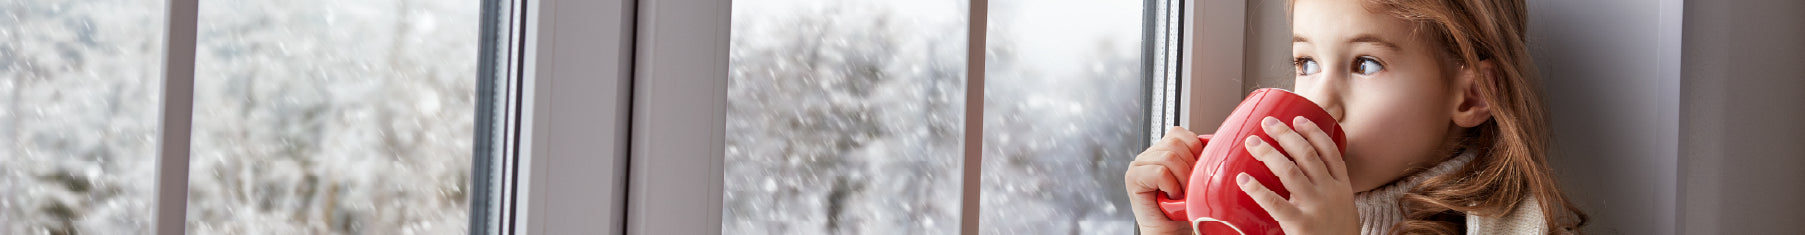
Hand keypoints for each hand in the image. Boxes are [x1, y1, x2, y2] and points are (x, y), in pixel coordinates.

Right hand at [1126, 126, 1204, 234]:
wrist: (1172, 230)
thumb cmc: (1184, 207)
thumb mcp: (1196, 175)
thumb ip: (1198, 155)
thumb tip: (1212, 141)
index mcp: (1163, 150)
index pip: (1180, 133)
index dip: (1194, 149)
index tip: (1197, 169)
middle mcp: (1149, 155)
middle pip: (1175, 143)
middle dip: (1189, 167)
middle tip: (1189, 186)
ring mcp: (1138, 165)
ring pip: (1169, 156)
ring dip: (1181, 179)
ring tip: (1180, 193)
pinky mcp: (1133, 177)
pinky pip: (1160, 171)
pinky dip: (1171, 186)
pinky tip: (1170, 196)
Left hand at [1240, 116, 1357, 234]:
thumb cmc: (1338, 234)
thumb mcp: (1343, 207)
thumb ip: (1327, 189)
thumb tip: (1300, 173)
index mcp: (1342, 187)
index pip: (1330, 151)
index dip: (1313, 132)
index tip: (1298, 119)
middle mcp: (1330, 192)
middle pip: (1306, 154)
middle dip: (1285, 135)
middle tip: (1267, 124)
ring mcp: (1316, 207)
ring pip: (1289, 170)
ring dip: (1268, 153)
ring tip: (1252, 143)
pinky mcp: (1300, 224)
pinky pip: (1274, 202)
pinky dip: (1257, 189)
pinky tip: (1243, 180)